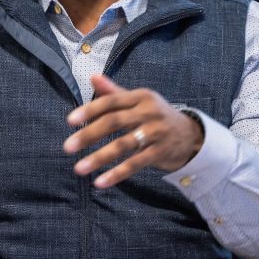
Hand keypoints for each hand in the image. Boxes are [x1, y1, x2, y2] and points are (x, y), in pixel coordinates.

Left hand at [63, 75, 203, 187]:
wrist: (191, 135)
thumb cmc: (155, 115)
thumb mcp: (139, 100)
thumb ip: (114, 92)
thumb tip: (92, 76)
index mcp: (140, 96)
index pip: (111, 101)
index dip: (90, 110)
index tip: (70, 121)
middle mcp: (149, 112)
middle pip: (114, 122)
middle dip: (89, 134)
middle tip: (68, 146)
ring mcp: (156, 133)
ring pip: (123, 145)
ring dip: (99, 158)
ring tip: (79, 168)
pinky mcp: (161, 152)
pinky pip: (136, 164)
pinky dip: (117, 174)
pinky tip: (100, 182)